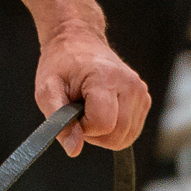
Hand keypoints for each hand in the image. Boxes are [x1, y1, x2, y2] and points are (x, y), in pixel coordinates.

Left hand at [34, 22, 149, 155]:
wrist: (77, 40)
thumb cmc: (60, 64)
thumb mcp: (46, 90)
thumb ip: (59, 121)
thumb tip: (74, 150)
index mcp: (106, 79)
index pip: (103, 125)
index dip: (84, 128)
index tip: (72, 113)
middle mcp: (131, 85)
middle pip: (118, 136)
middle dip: (94, 133)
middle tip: (78, 113)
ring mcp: (141, 92)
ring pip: (127, 137)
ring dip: (104, 132)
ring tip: (89, 109)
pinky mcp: (144, 99)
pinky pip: (131, 131)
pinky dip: (114, 128)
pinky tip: (101, 110)